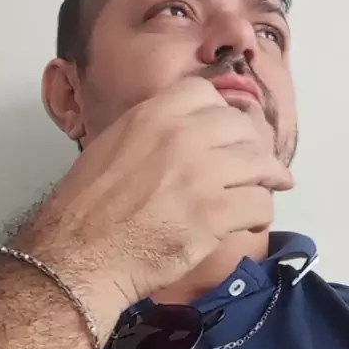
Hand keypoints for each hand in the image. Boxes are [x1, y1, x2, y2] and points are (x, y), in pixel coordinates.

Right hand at [26, 77, 293, 335]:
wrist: (80, 254)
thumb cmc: (88, 208)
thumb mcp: (112, 146)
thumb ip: (151, 132)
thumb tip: (185, 130)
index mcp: (153, 114)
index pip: (207, 94)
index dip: (222, 115)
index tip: (228, 134)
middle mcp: (180, 136)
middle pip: (241, 127)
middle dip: (251, 147)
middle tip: (255, 166)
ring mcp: (200, 175)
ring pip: (259, 163)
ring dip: (267, 178)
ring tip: (268, 188)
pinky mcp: (213, 215)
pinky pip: (258, 204)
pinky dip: (260, 213)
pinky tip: (250, 221)